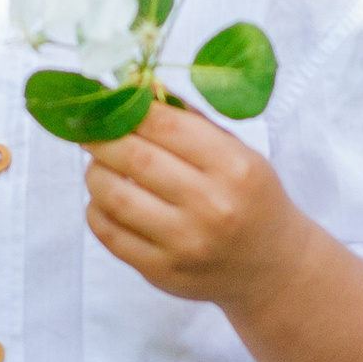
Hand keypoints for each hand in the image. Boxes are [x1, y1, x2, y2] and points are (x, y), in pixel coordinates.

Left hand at [85, 101, 362, 361]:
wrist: (272, 268)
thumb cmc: (251, 199)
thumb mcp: (239, 153)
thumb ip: (191, 122)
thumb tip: (134, 90)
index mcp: (234, 167)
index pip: (165, 124)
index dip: (128, 108)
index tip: (110, 103)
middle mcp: (211, 206)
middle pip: (135, 158)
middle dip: (102, 138)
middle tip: (91, 131)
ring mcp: (185, 244)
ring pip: (114, 197)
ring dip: (95, 174)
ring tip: (99, 166)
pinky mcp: (162, 272)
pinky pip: (109, 234)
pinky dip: (96, 210)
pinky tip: (105, 200)